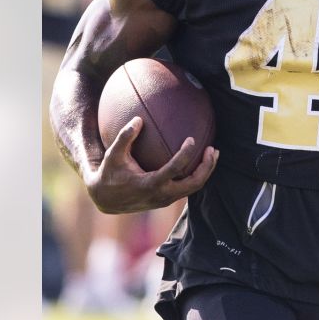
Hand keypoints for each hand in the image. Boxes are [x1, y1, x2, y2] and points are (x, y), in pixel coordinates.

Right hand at [83, 116, 218, 213]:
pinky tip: (199, 160)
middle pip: (193, 184)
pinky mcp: (166, 200)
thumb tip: (138, 119)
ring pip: (193, 188)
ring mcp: (165, 200)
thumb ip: (124, 137)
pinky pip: (186, 188)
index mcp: (150, 184)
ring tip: (212, 153)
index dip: (185, 155)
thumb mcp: (112, 156)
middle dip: (207, 167)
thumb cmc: (109, 174)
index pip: (174, 170)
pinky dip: (196, 175)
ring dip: (205, 172)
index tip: (191, 139)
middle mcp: (161, 195)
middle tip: (213, 149)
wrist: (105, 200)